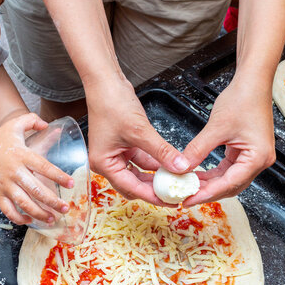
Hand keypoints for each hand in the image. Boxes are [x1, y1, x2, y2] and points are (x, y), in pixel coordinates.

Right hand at [0, 113, 73, 223]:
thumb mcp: (14, 125)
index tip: (70, 184)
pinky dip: (19, 218)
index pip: (44, 167)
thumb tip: (48, 124)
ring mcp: (5, 185)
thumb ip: (31, 120)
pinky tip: (30, 220)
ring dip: (39, 213)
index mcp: (22, 155)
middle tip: (66, 208)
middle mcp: (15, 172)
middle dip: (52, 201)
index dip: (58, 176)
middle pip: (36, 190)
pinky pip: (8, 210)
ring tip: (52, 218)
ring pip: (24, 203)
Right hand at [86, 79, 189, 205]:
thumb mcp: (140, 131)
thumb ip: (161, 151)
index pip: (131, 188)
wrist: (106, 83)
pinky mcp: (125, 146)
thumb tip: (180, 167)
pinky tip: (170, 165)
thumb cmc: (112, 104)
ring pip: (140, 173)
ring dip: (157, 177)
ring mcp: (116, 154)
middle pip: (134, 185)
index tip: (171, 201)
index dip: (153, 196)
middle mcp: (108, 163)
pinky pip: (142, 160)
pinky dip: (155, 163)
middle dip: (155, 190)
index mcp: (104, 164)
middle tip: (176, 195)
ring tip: (176, 181)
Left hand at [182, 75, 275, 205]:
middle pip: (231, 186)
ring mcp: (254, 157)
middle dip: (208, 192)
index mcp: (257, 157)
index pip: (229, 184)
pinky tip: (199, 175)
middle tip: (186, 196)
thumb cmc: (243, 99)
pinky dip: (214, 173)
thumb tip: (182, 167)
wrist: (252, 82)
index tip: (189, 199)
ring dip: (210, 183)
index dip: (207, 193)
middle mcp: (260, 161)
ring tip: (189, 186)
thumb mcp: (216, 128)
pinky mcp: (247, 151)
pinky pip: (228, 168)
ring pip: (229, 179)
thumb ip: (198, 150)